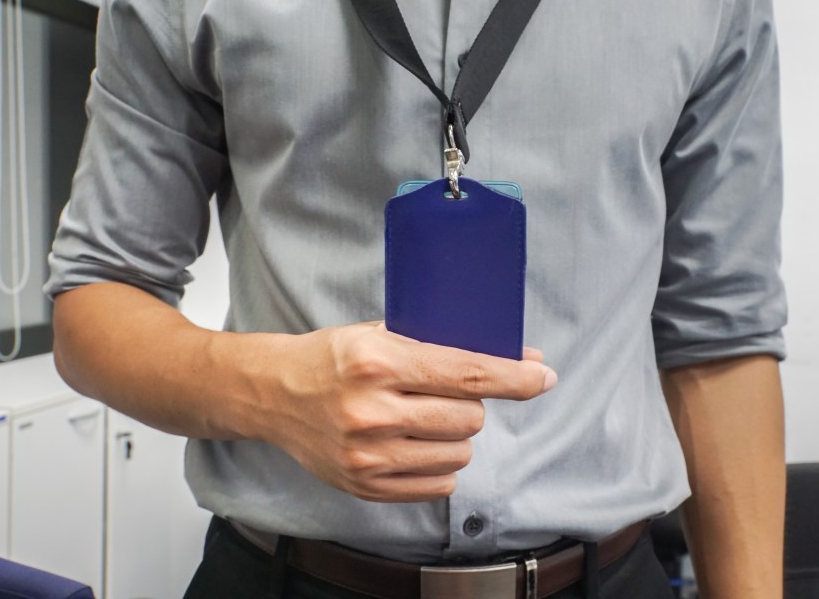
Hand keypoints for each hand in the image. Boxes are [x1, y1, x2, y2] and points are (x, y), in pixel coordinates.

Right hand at [259, 321, 555, 502]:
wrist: (274, 395)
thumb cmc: (334, 359)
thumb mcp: (380, 334)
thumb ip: (443, 346)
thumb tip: (519, 360)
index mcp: (378, 362)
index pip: (468, 373)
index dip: (515, 377)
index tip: (543, 377)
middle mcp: (372, 410)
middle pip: (470, 417)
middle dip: (470, 404)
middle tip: (442, 393)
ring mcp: (368, 454)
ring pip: (460, 451)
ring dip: (454, 434)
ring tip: (420, 417)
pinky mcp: (366, 485)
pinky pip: (441, 482)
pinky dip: (439, 462)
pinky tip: (412, 442)